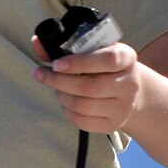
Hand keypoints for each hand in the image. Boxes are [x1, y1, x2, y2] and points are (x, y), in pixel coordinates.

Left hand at [31, 36, 149, 134]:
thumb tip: (37, 42)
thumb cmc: (103, 67)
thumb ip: (64, 47)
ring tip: (56, 87)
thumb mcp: (92, 51)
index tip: (56, 64)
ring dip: (61, 96)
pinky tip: (65, 102)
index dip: (79, 62)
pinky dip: (66, 111)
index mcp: (126, 58)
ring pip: (83, 105)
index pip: (107, 60)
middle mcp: (129, 83)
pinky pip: (81, 121)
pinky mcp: (112, 124)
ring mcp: (123, 107)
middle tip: (43, 75)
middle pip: (90, 86)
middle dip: (59, 81)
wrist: (126, 92)